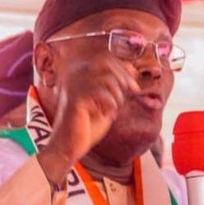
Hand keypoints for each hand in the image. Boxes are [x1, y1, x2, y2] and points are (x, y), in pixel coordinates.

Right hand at [38, 55, 138, 182]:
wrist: (69, 146)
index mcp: (79, 73)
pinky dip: (110, 104)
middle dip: (124, 76)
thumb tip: (132, 70)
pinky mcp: (75, 99)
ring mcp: (73, 85)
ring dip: (117, 94)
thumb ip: (116, 85)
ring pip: (107, 78)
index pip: (105, 58)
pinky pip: (101, 93)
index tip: (134, 83)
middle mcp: (73, 75)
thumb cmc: (87, 125)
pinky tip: (106, 115)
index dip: (124, 67)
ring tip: (114, 108)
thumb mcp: (106, 101)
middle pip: (106, 62)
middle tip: (133, 91)